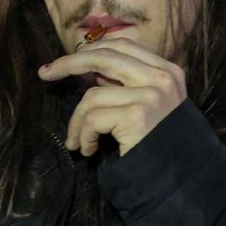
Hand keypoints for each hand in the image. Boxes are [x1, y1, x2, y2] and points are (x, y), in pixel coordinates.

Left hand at [37, 36, 187, 156]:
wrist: (181, 180)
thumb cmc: (160, 145)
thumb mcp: (151, 105)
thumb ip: (128, 85)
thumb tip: (90, 71)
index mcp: (167, 70)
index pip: (121, 45)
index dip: (90, 49)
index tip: (67, 60)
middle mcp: (161, 78)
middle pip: (103, 56)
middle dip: (68, 63)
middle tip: (45, 74)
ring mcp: (150, 96)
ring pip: (92, 96)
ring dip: (77, 122)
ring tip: (79, 142)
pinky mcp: (136, 116)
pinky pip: (92, 119)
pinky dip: (83, 136)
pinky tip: (89, 150)